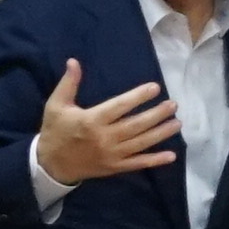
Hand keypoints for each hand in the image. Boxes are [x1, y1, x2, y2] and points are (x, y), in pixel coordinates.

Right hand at [31, 60, 181, 190]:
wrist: (51, 165)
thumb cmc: (55, 131)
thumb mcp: (56, 105)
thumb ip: (68, 83)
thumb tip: (74, 61)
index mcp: (92, 120)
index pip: (120, 106)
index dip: (138, 97)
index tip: (155, 88)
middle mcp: (104, 138)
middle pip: (136, 125)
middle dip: (156, 114)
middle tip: (173, 105)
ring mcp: (111, 154)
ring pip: (141, 143)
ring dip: (161, 133)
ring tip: (177, 123)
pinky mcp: (114, 167)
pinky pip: (137, 163)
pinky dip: (155, 160)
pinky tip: (171, 155)